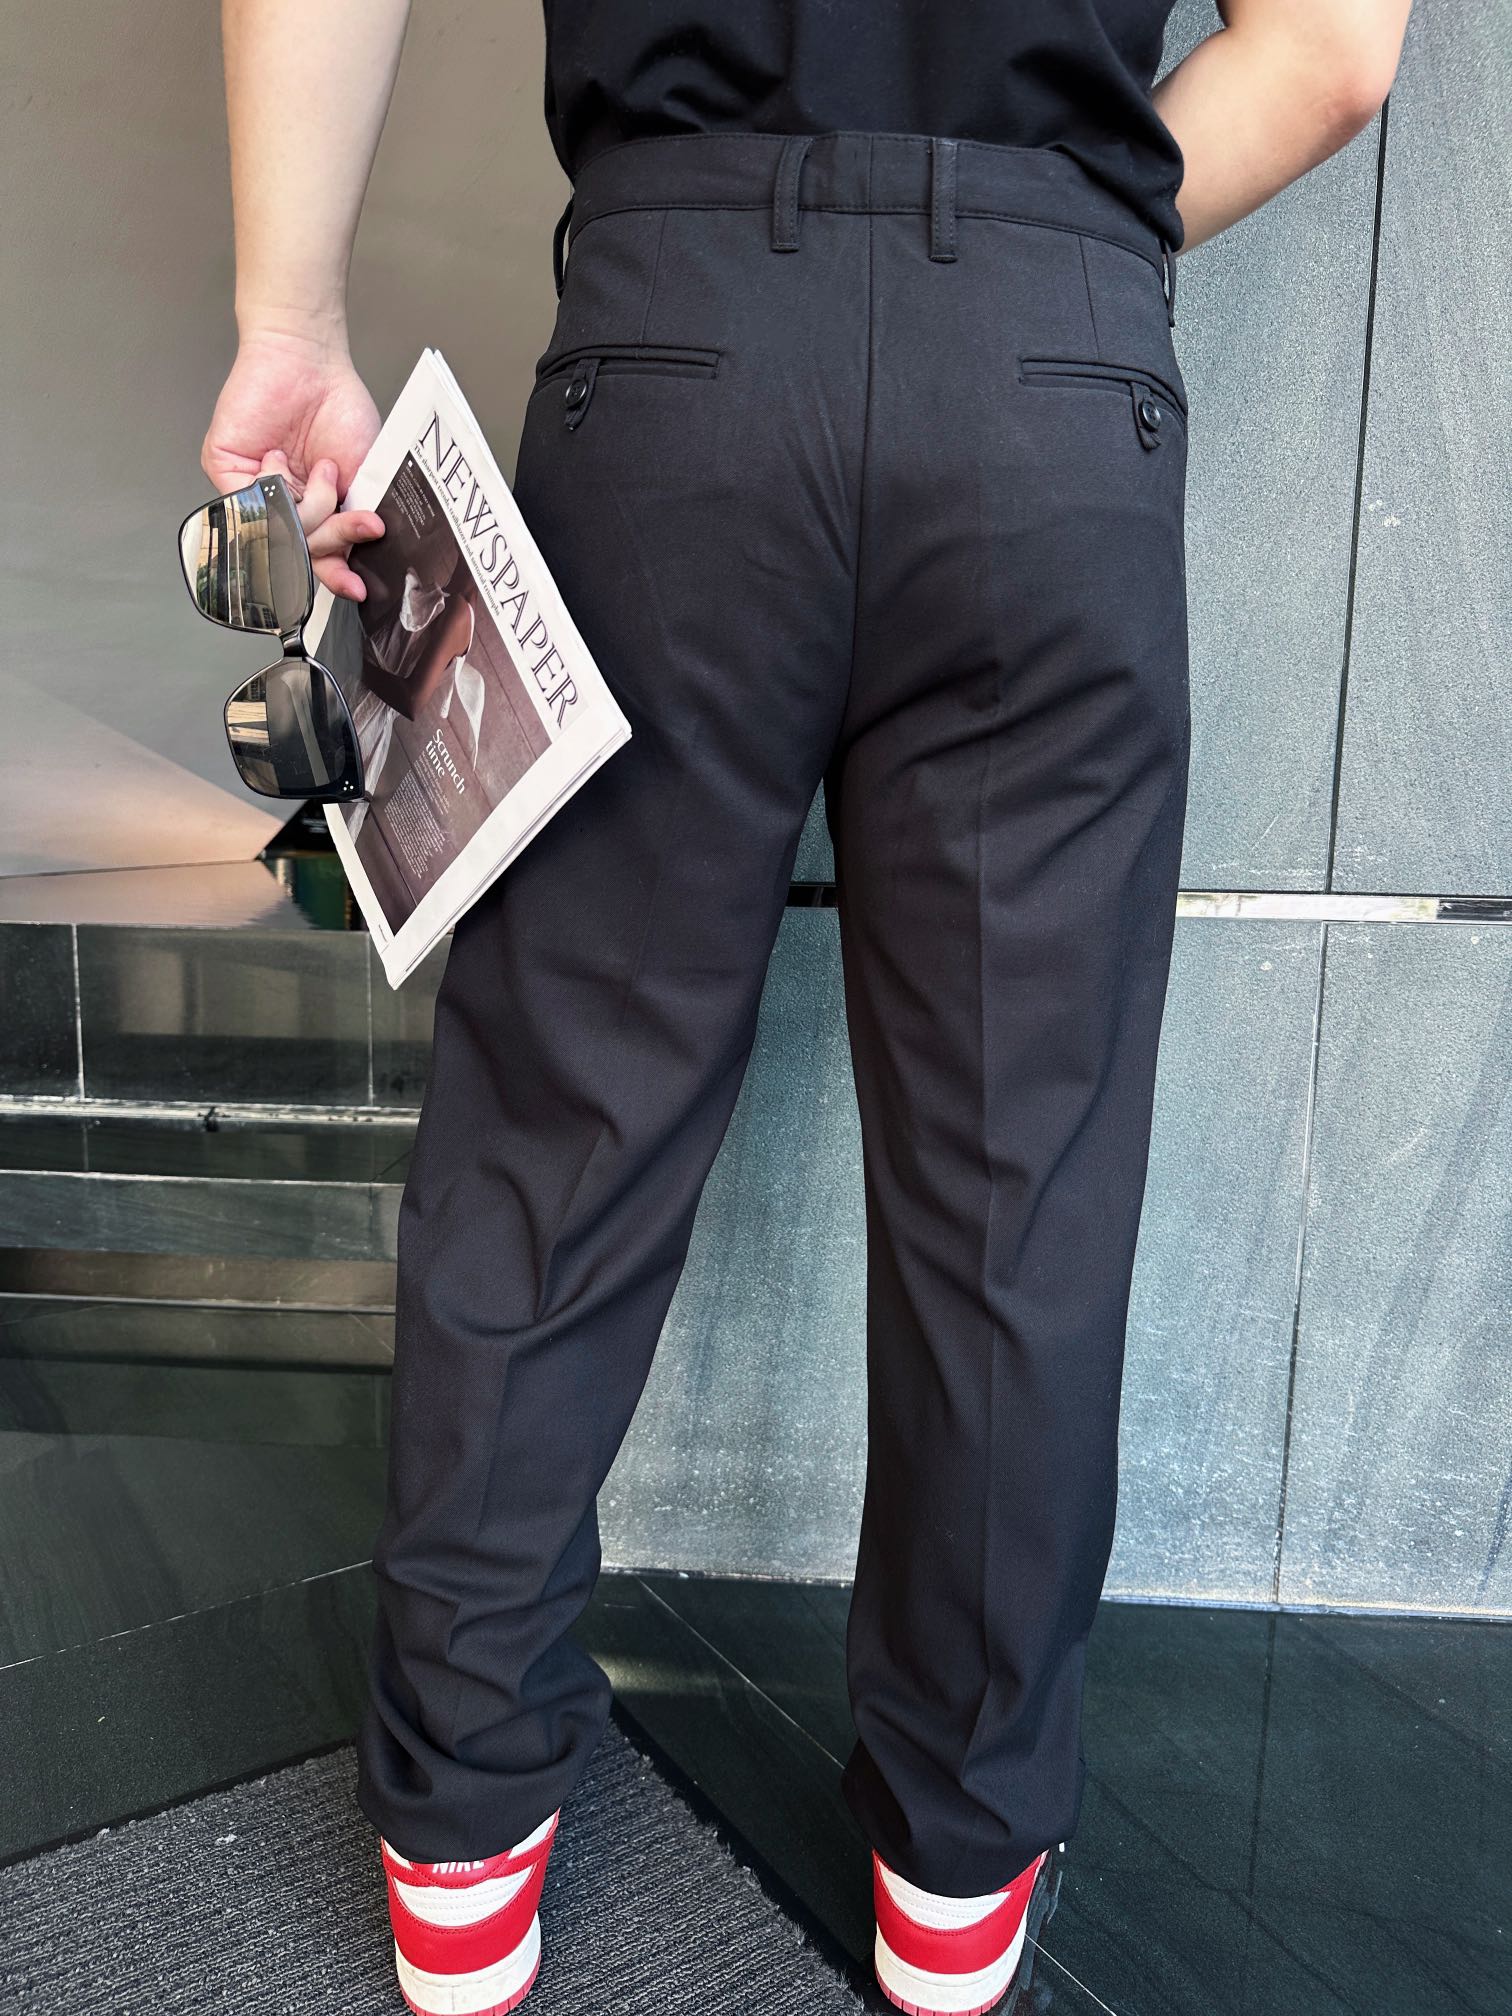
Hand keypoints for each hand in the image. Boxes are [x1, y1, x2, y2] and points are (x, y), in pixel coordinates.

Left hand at [200, 329, 386, 600]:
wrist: (312, 360)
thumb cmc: (339, 408)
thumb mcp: (362, 477)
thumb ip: (352, 519)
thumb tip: (354, 561)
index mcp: (311, 508)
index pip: (316, 556)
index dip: (334, 577)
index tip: (357, 589)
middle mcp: (278, 503)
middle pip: (298, 552)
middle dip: (333, 539)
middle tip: (363, 522)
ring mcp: (249, 489)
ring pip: (276, 535)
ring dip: (312, 509)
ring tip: (327, 471)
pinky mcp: (223, 469)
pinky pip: (247, 507)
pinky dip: (273, 489)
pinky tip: (283, 460)